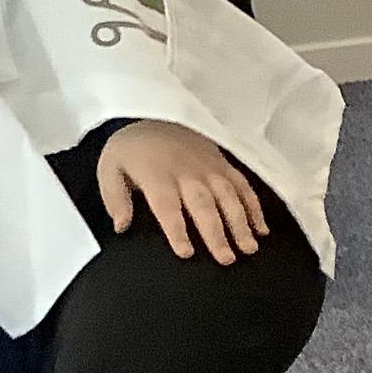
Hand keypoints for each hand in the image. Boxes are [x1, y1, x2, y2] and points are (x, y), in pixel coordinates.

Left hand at [99, 120, 268, 264]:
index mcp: (157, 175)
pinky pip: (243, 185)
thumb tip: (121, 225)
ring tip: (249, 248)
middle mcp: (186, 172)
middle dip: (216, 232)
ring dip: (240, 223)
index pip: (168, 206)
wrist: (153, 113)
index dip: (177, 230)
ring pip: (228, 196)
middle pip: (204, 204)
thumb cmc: (132, 149)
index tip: (186, 252)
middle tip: (226, 259)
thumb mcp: (110, 168)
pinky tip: (261, 229)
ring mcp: (208, 167)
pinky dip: (254, 207)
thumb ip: (115, 198)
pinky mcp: (223, 164)